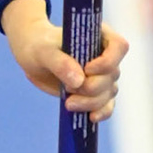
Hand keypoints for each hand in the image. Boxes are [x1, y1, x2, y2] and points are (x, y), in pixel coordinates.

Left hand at [1, 0, 128, 121]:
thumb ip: (59, 62)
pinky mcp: (96, 93)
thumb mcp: (43, 51)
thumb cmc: (40, 46)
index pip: (119, 46)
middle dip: (92, 87)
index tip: (87, 69)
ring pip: (109, 92)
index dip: (108, 61)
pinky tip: (91, 117)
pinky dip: (101, 112)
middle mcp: (105, 56)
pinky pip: (107, 105)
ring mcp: (103, 76)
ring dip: (91, 102)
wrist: (34, 57)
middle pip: (112, 75)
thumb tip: (79, 81)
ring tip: (69, 104)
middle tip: (68, 89)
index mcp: (99, 36)